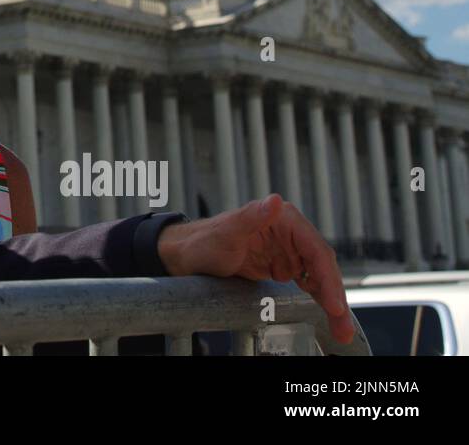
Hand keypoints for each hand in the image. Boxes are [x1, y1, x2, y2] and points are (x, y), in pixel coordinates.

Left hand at [157, 194, 353, 343]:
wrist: (188, 255)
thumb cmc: (204, 241)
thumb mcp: (227, 232)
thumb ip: (251, 217)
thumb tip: (276, 201)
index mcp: (284, 219)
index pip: (315, 250)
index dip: (328, 278)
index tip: (333, 305)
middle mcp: (291, 232)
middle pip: (322, 267)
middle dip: (335, 297)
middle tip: (342, 326)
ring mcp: (288, 250)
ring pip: (319, 278)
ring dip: (331, 302)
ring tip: (340, 330)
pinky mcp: (282, 265)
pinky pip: (307, 283)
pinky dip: (317, 299)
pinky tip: (325, 316)